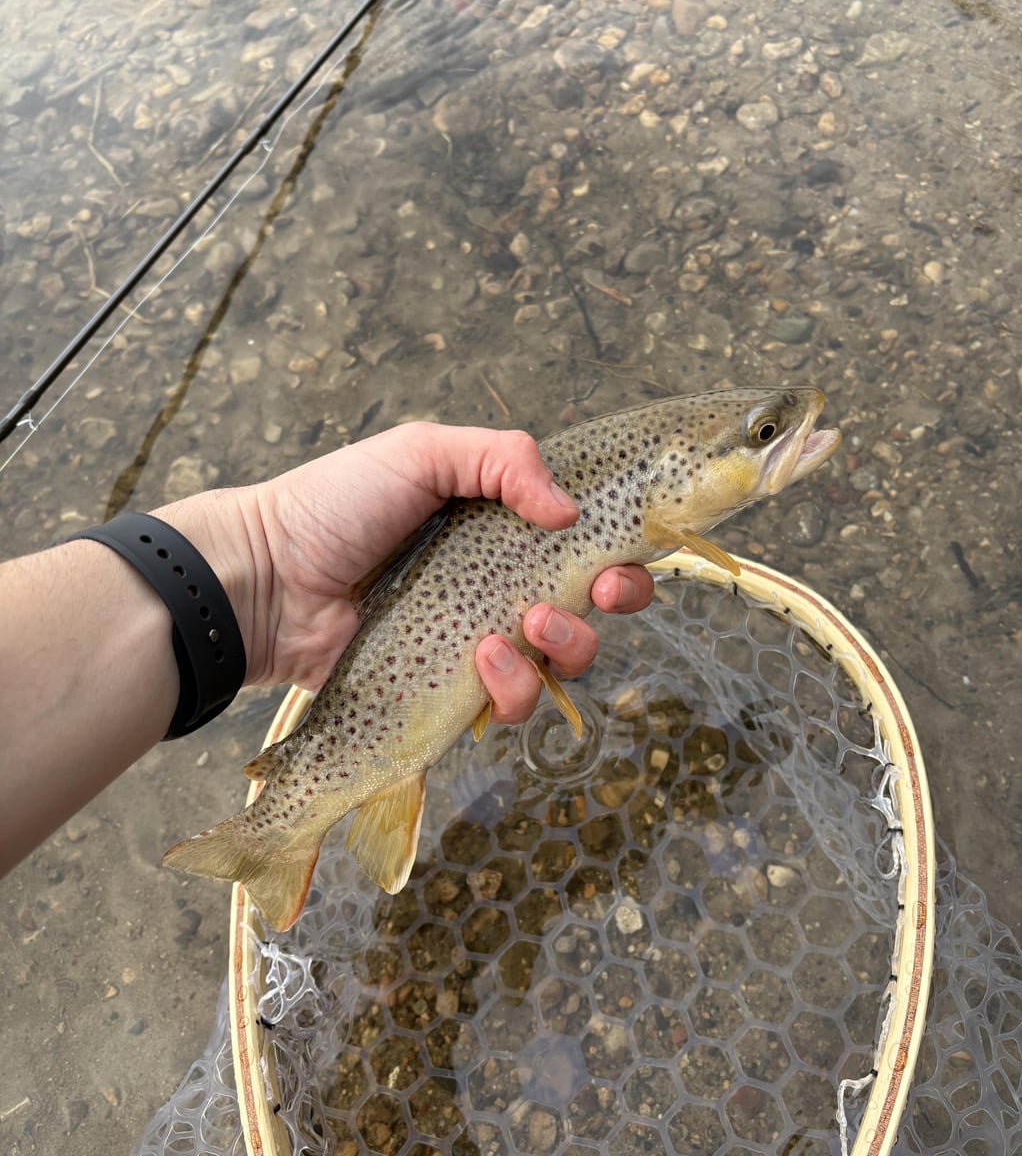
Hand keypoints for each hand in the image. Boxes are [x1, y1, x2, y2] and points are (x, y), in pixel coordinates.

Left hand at [159, 423, 652, 717]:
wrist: (267, 580)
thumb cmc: (335, 505)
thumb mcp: (420, 452)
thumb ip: (502, 459)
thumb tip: (568, 512)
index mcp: (497, 527)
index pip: (582, 542)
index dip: (618, 550)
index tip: (621, 554)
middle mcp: (496, 585)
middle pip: (589, 606)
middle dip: (610, 601)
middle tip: (594, 592)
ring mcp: (474, 641)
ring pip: (558, 662)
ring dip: (565, 646)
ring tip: (528, 627)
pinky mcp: (449, 690)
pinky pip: (507, 703)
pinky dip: (511, 686)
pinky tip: (483, 660)